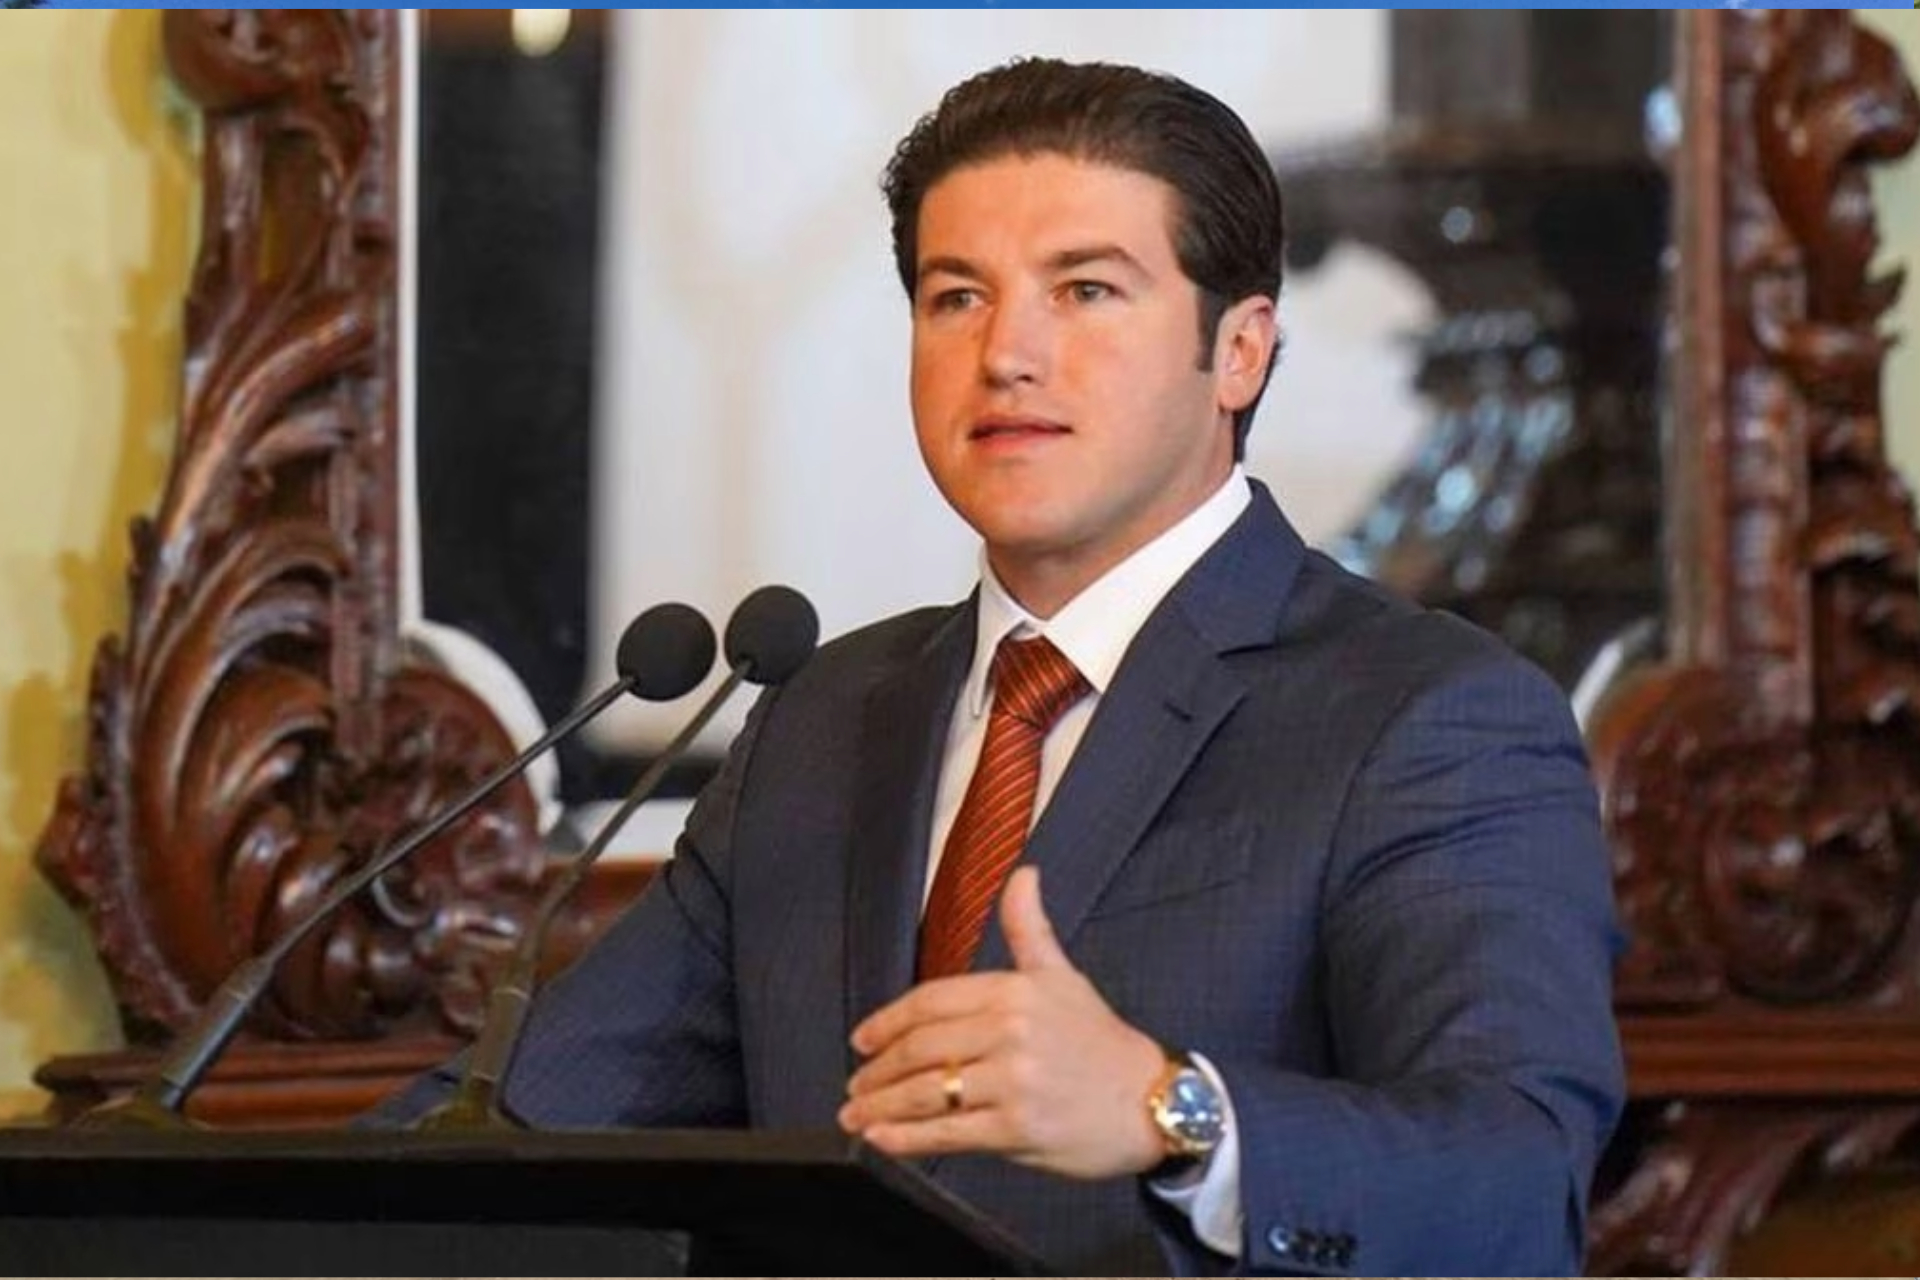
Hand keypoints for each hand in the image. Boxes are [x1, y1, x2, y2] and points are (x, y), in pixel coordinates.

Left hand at [839, 866, 1167, 1177]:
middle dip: (878, 1070)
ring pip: (928, 1092)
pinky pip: (948, 1132)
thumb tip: (1023, 873)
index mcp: (1015, 992)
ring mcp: (1013, 1082)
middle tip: (855, 1084)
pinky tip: (881, 1139)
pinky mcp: (1017, 1128)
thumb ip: (1029, 928)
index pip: (931, 1001)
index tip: (862, 1040)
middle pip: (922, 1048)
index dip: (888, 1022)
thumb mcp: (1064, 976)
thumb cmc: (1101, 1042)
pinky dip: (906, 1138)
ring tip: (855, 1114)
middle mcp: (1010, 1033)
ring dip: (881, 1107)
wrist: (1152, 1102)